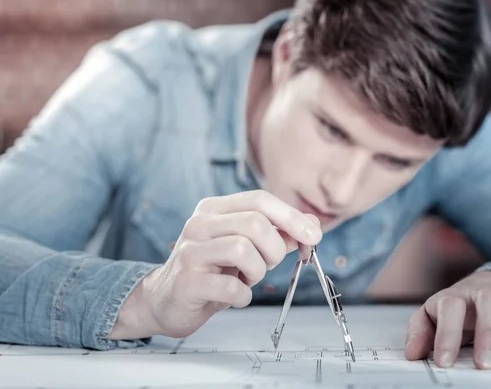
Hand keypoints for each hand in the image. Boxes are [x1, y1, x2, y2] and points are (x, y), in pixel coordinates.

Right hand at [108, 190, 321, 339]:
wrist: (167, 300)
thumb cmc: (212, 271)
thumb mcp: (246, 248)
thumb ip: (278, 234)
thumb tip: (312, 225)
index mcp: (214, 209)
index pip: (259, 199)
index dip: (291, 216)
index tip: (314, 236)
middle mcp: (199, 224)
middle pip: (255, 224)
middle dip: (275, 249)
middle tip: (269, 264)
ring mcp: (190, 251)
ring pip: (244, 250)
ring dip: (258, 272)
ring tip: (247, 279)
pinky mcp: (187, 281)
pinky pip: (231, 287)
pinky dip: (243, 296)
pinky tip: (235, 295)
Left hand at [404, 271, 490, 368]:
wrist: (488, 284)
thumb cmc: (460, 307)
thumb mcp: (434, 316)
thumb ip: (421, 332)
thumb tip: (412, 353)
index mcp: (457, 294)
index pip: (450, 307)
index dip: (446, 334)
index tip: (444, 361)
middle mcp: (486, 291)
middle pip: (489, 302)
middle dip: (488, 334)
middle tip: (484, 365)